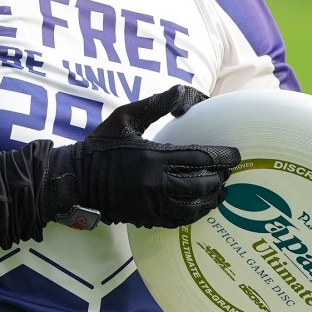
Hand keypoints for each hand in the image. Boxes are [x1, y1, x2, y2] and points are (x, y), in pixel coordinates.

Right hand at [56, 85, 239, 230]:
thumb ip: (155, 104)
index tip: (235, 154)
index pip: (199, 158)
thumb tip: (181, 91)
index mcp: (153, 157)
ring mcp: (150, 205)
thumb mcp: (125, 117)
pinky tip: (198, 209)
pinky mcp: (144, 218)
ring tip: (220, 194)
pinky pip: (176, 220)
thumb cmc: (101, 145)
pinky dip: (192, 215)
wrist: (76, 179)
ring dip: (210, 201)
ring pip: (191, 208)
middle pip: (200, 185)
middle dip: (219, 179)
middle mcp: (155, 184)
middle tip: (228, 174)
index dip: (222, 156)